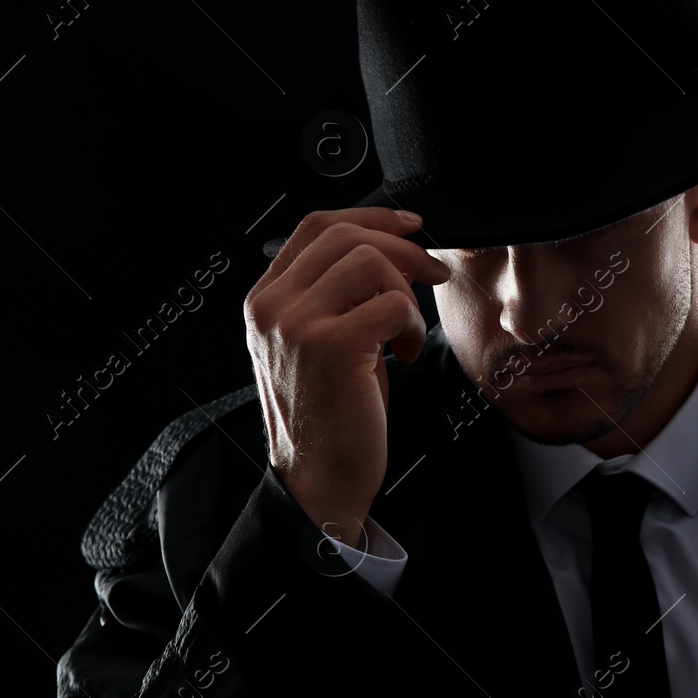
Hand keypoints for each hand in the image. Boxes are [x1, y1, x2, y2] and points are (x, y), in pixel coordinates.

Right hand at [243, 208, 451, 546]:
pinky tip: (405, 355)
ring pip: (371, 263)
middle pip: (346, 236)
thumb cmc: (328, 417)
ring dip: (407, 293)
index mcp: (265, 299)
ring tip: (406, 334)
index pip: (316, 227)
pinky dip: (414, 327)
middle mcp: (272, 306)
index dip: (371, 216)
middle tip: (432, 274)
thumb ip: (336, 294)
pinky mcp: (330, 346)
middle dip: (404, 248)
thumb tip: (393, 250)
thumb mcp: (319, 342)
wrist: (317, 482)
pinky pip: (393, 304)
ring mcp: (296, 324)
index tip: (411, 225)